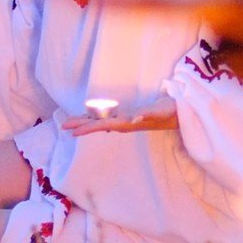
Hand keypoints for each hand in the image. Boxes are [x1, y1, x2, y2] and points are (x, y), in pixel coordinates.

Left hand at [60, 108, 179, 134]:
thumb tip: (135, 117)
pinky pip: (108, 118)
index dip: (87, 127)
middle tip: (63, 126)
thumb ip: (148, 114)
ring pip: (101, 122)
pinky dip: (96, 118)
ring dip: (86, 122)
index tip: (72, 131)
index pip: (102, 125)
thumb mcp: (159, 111)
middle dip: (81, 125)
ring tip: (71, 123)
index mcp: (127, 122)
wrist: (179, 116)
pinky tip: (91, 118)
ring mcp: (125, 121)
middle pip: (98, 125)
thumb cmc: (169, 111)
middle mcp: (124, 123)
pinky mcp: (128, 117)